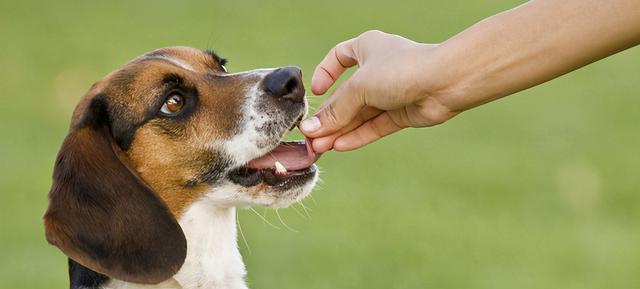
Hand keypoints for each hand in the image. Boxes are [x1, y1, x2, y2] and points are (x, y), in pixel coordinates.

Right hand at [300, 30, 456, 152]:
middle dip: (329, 116)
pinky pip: (374, 126)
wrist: (446, 82)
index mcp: (367, 47)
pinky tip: (340, 147)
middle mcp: (379, 69)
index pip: (339, 57)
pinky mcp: (402, 113)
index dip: (325, 73)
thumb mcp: (359, 87)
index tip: (317, 92)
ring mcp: (391, 92)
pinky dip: (357, 136)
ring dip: (340, 130)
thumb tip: (312, 130)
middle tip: (311, 136)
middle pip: (347, 95)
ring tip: (320, 148)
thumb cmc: (402, 69)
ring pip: (360, 114)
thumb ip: (336, 111)